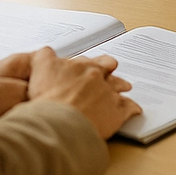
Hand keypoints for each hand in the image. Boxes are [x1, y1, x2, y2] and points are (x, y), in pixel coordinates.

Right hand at [27, 46, 141, 139]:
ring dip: (121, 86)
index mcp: (80, 66)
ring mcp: (108, 94)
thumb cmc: (49, 97)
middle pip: (107, 67)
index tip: (89, 65)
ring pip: (120, 86)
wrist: (59, 121)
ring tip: (126, 86)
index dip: (88, 63)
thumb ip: (44, 56)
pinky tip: (135, 109)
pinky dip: (132, 109)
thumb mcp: (40, 67)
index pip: (88, 59)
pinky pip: (130, 108)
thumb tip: (47, 53)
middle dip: (108, 67)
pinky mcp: (117, 113)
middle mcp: (97, 77)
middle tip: (110, 67)